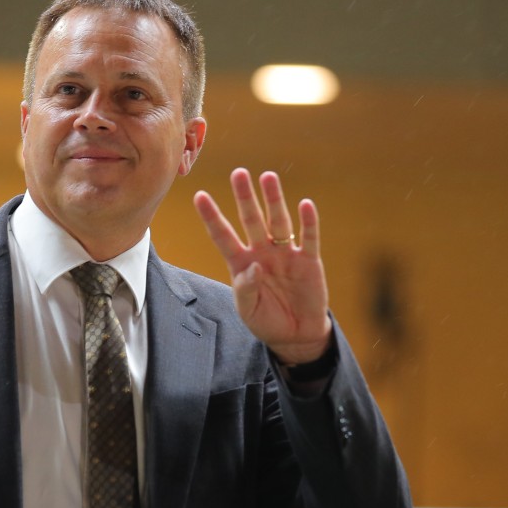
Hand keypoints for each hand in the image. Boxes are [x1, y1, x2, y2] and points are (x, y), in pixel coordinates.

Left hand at [193, 168, 331, 363]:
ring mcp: (285, 254)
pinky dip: (308, 222)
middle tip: (239, 172)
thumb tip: (253, 266)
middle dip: (245, 197)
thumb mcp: (248, 310)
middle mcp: (262, 253)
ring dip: (274, 200)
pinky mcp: (308, 261)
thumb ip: (246, 289)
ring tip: (268, 176)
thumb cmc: (266, 320)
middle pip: (251, 219)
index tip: (199, 196)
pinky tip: (305, 204)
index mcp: (241, 263)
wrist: (295, 335)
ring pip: (278, 222)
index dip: (211, 216)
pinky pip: (308, 238)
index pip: (222, 235)